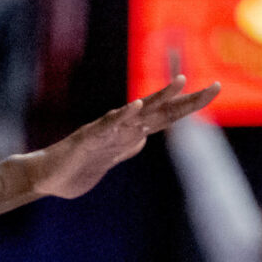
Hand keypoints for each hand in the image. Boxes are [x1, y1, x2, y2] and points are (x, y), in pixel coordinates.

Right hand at [26, 75, 218, 201]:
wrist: (44, 178)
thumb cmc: (74, 170)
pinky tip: (136, 105)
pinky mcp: (88, 138)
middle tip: (216, 87)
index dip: (189, 104)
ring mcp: (106, 132)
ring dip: (159, 97)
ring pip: (138, 112)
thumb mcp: (109, 161)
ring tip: (180, 82)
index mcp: (129, 135)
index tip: (213, 90)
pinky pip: (108, 125)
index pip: (166, 117)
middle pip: (162, 111)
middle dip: (189, 100)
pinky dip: (122, 115)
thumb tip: (141, 140)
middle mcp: (122, 128)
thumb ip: (126, 149)